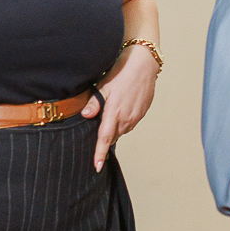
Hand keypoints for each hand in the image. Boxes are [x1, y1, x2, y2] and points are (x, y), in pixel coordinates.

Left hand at [84, 45, 158, 172]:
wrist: (143, 64)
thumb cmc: (121, 72)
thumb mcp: (103, 85)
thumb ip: (94, 103)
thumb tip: (86, 115)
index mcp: (114, 113)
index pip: (105, 139)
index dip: (100, 154)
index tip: (97, 166)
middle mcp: (127, 118)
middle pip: (113, 136)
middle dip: (105, 139)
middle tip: (97, 132)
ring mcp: (136, 116)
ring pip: (122, 130)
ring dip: (114, 128)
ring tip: (109, 115)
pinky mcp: (142, 113)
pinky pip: (129, 123)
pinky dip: (123, 121)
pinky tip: (120, 109)